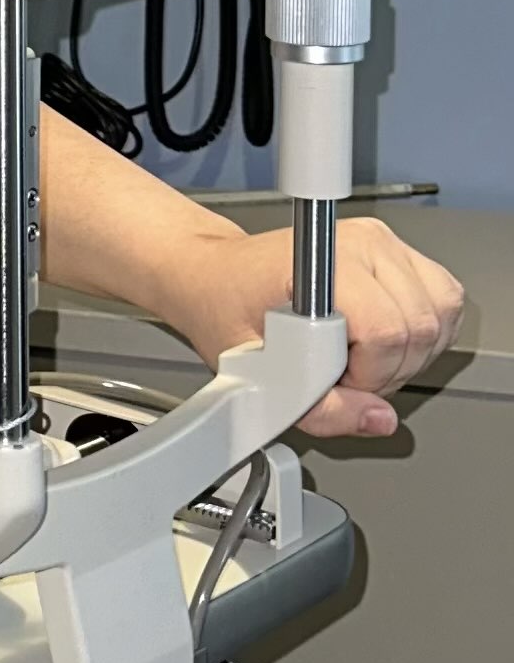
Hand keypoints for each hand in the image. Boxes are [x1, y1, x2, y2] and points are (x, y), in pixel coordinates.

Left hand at [157, 219, 462, 438]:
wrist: (218, 276)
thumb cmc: (228, 311)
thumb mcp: (258, 375)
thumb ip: (322, 410)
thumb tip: (379, 420)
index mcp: (320, 260)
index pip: (385, 332)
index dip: (365, 374)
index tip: (330, 378)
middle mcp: (362, 243)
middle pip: (418, 330)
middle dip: (385, 372)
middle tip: (340, 374)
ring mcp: (386, 244)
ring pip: (439, 319)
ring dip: (407, 356)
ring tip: (357, 355)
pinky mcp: (402, 254)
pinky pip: (445, 304)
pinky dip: (424, 336)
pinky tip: (381, 341)